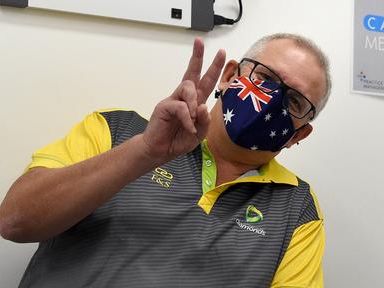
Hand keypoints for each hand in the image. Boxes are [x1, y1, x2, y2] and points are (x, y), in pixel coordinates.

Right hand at [141, 38, 225, 163]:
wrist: (161, 150)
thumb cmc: (179, 140)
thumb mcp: (200, 133)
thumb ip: (205, 121)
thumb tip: (203, 106)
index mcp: (196, 102)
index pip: (205, 81)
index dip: (214, 67)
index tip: (222, 53)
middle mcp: (185, 98)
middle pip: (192, 73)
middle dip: (197, 56)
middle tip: (200, 41)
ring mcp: (174, 100)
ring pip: (188, 88)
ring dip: (194, 102)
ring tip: (194, 119)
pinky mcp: (164, 106)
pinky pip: (180, 107)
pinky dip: (187, 119)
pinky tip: (189, 128)